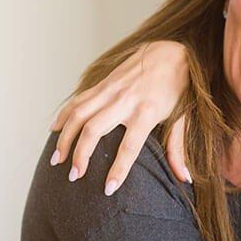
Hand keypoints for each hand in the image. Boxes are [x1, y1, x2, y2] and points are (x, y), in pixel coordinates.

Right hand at [50, 40, 191, 192]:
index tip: (107, 189)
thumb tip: (184, 177)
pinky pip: (78, 100)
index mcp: (147, 112)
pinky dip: (64, 115)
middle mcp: (125, 101)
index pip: (129, 147)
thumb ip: (178, 148)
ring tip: (56, 159)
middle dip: (80, 155)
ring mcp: (111, 90)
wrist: (172, 52)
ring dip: (65, 137)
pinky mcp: (104, 82)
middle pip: (94, 130)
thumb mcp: (184, 118)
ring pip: (79, 114)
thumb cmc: (180, 87)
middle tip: (74, 176)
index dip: (118, 170)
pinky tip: (55, 130)